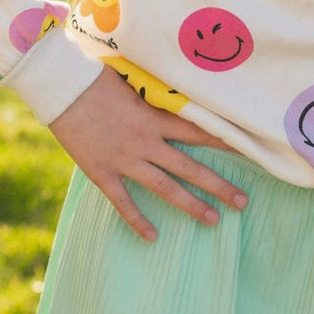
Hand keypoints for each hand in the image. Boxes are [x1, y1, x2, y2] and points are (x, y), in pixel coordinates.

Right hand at [49, 67, 247, 242]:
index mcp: (155, 116)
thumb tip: (177, 89)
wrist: (63, 87)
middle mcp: (146, 141)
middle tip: (243, 202)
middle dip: (218, 185)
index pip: (199, 132)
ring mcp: (125, 159)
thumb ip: (155, 93)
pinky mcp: (102, 172)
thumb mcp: (133, 80)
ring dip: (190, 205)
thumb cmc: (97, 77)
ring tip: (214, 220)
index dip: (225, 143)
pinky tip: (153, 237)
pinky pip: (123, 202)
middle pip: (190, 167)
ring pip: (165, 187)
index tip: (250, 152)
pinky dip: (137, 220)